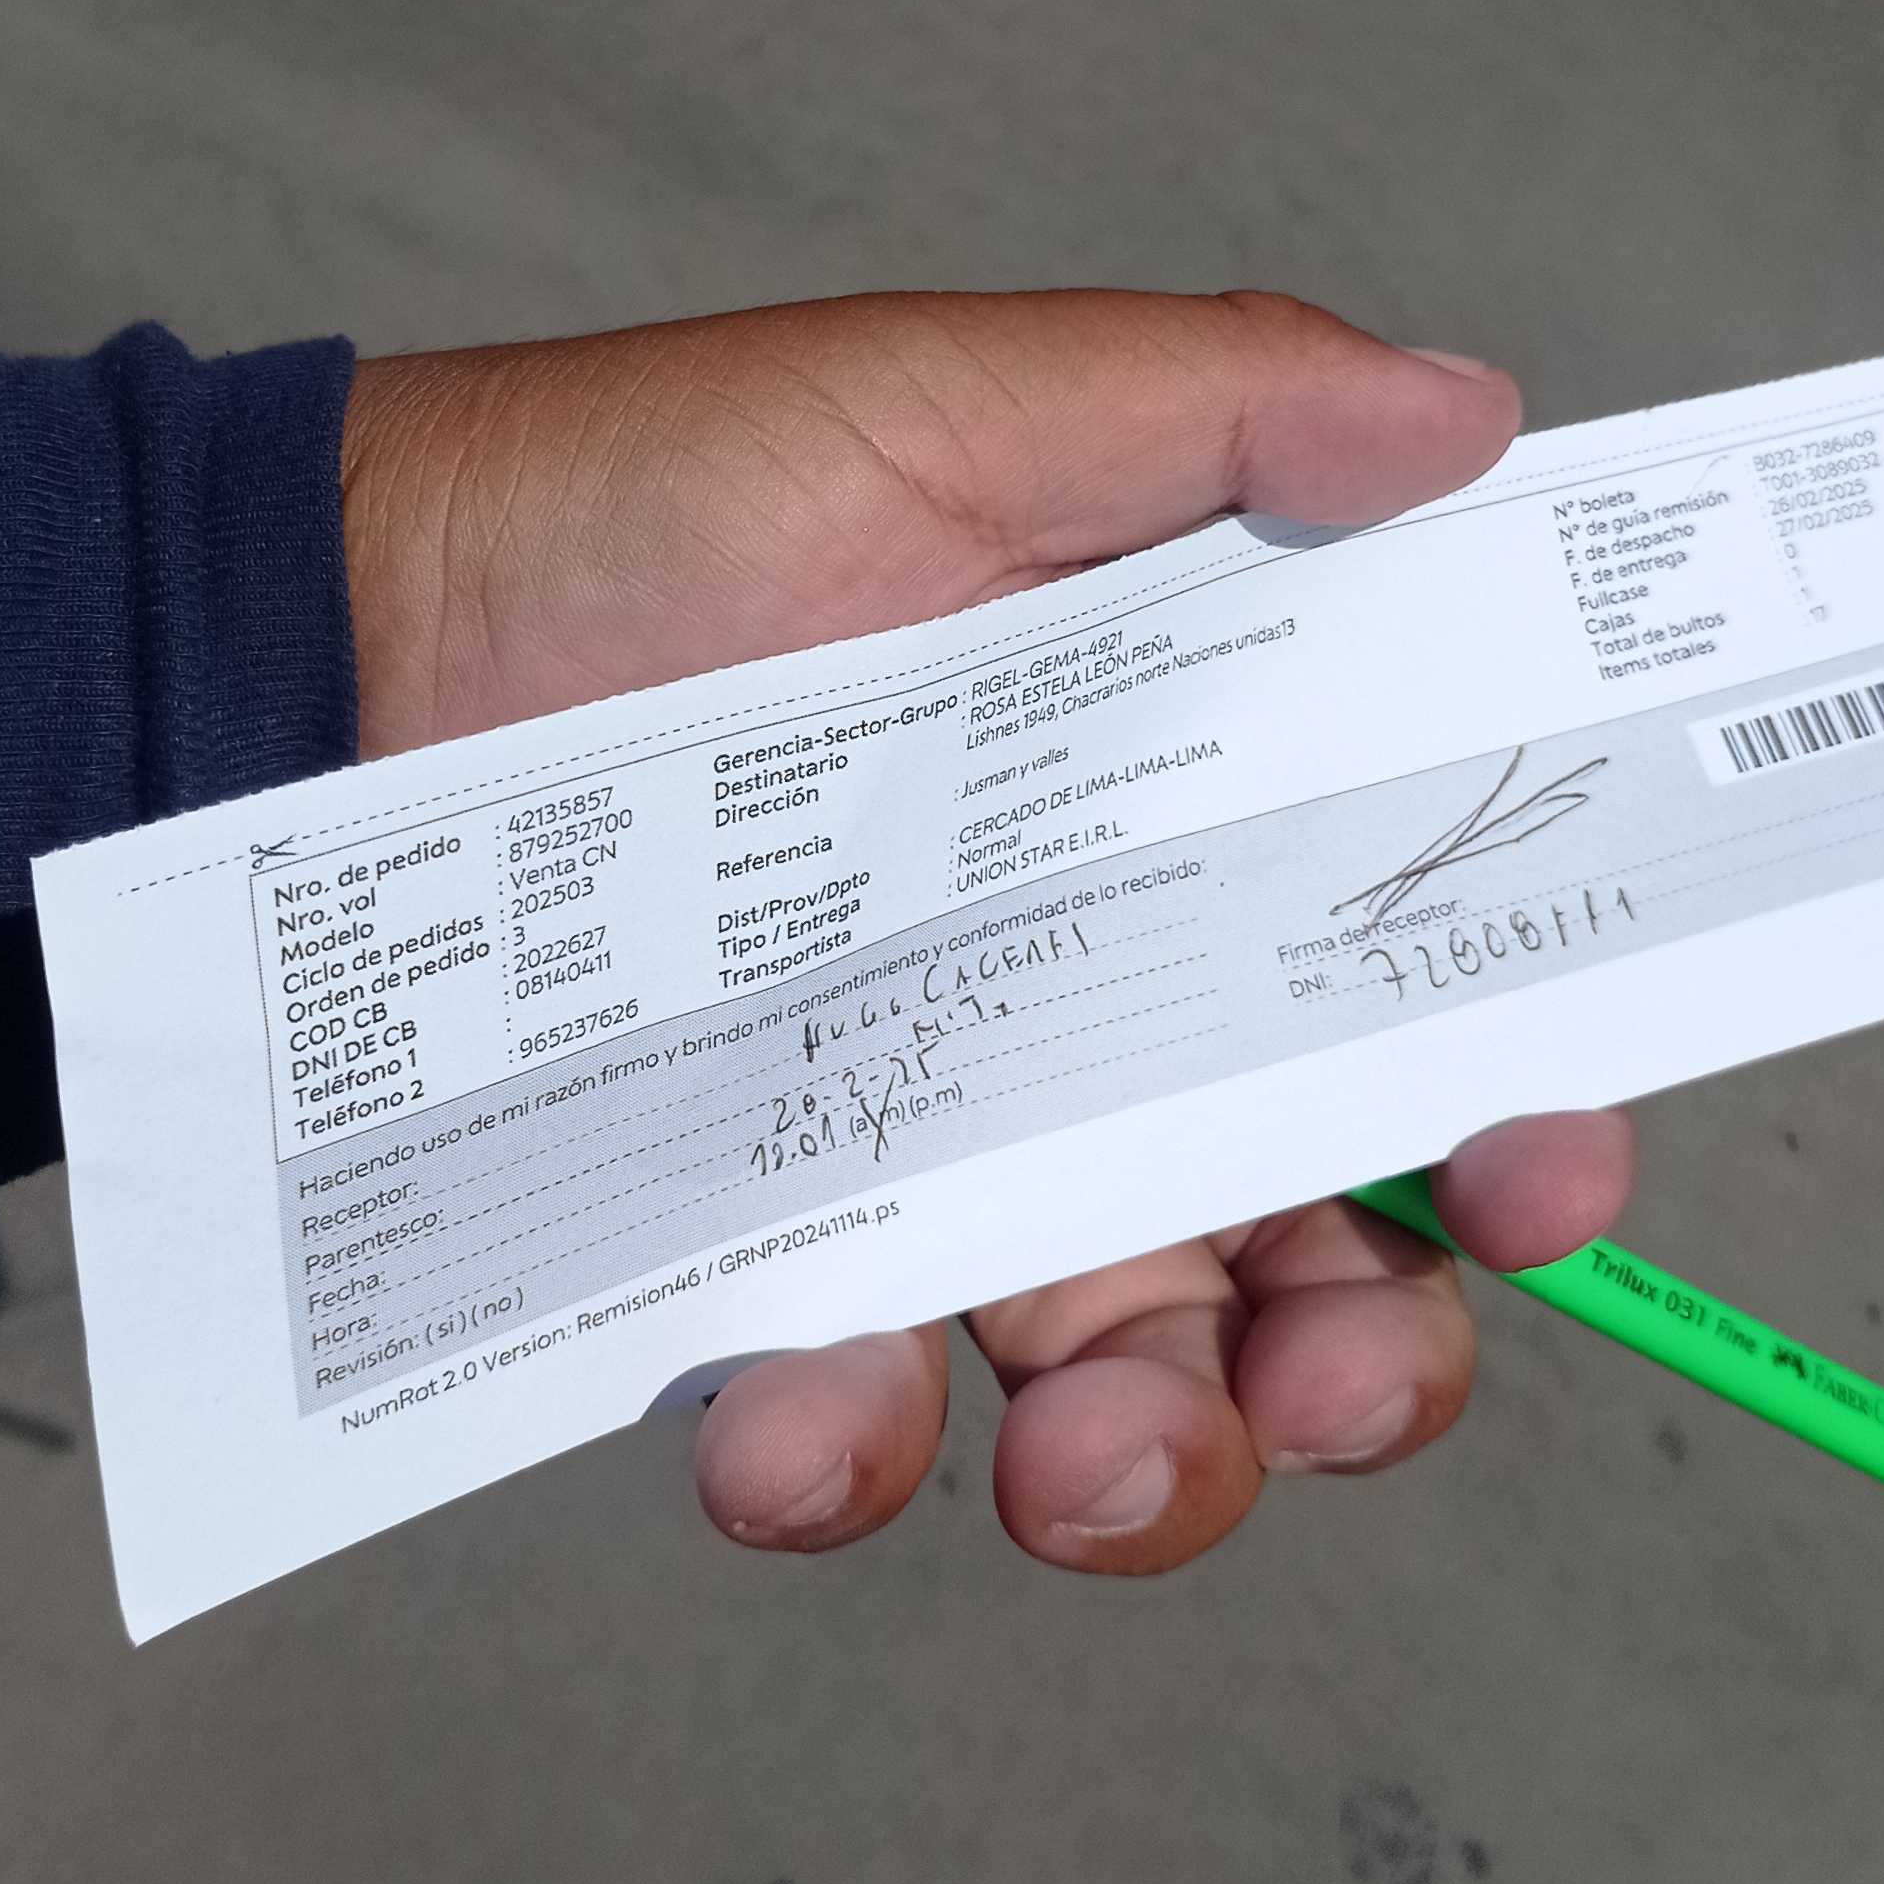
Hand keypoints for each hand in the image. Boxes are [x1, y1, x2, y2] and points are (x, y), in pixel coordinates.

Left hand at [340, 290, 1633, 1572]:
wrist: (339, 631)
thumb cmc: (657, 498)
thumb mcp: (955, 409)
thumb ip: (1222, 412)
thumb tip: (1471, 418)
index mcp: (1181, 847)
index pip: (1411, 1009)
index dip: (1521, 1111)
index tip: (1545, 1160)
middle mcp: (1080, 1023)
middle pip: (1310, 1252)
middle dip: (1372, 1361)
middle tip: (1331, 1375)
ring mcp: (913, 1153)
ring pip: (1113, 1384)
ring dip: (1159, 1474)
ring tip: (1091, 1466)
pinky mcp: (739, 1245)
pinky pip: (838, 1411)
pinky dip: (846, 1452)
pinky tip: (796, 1415)